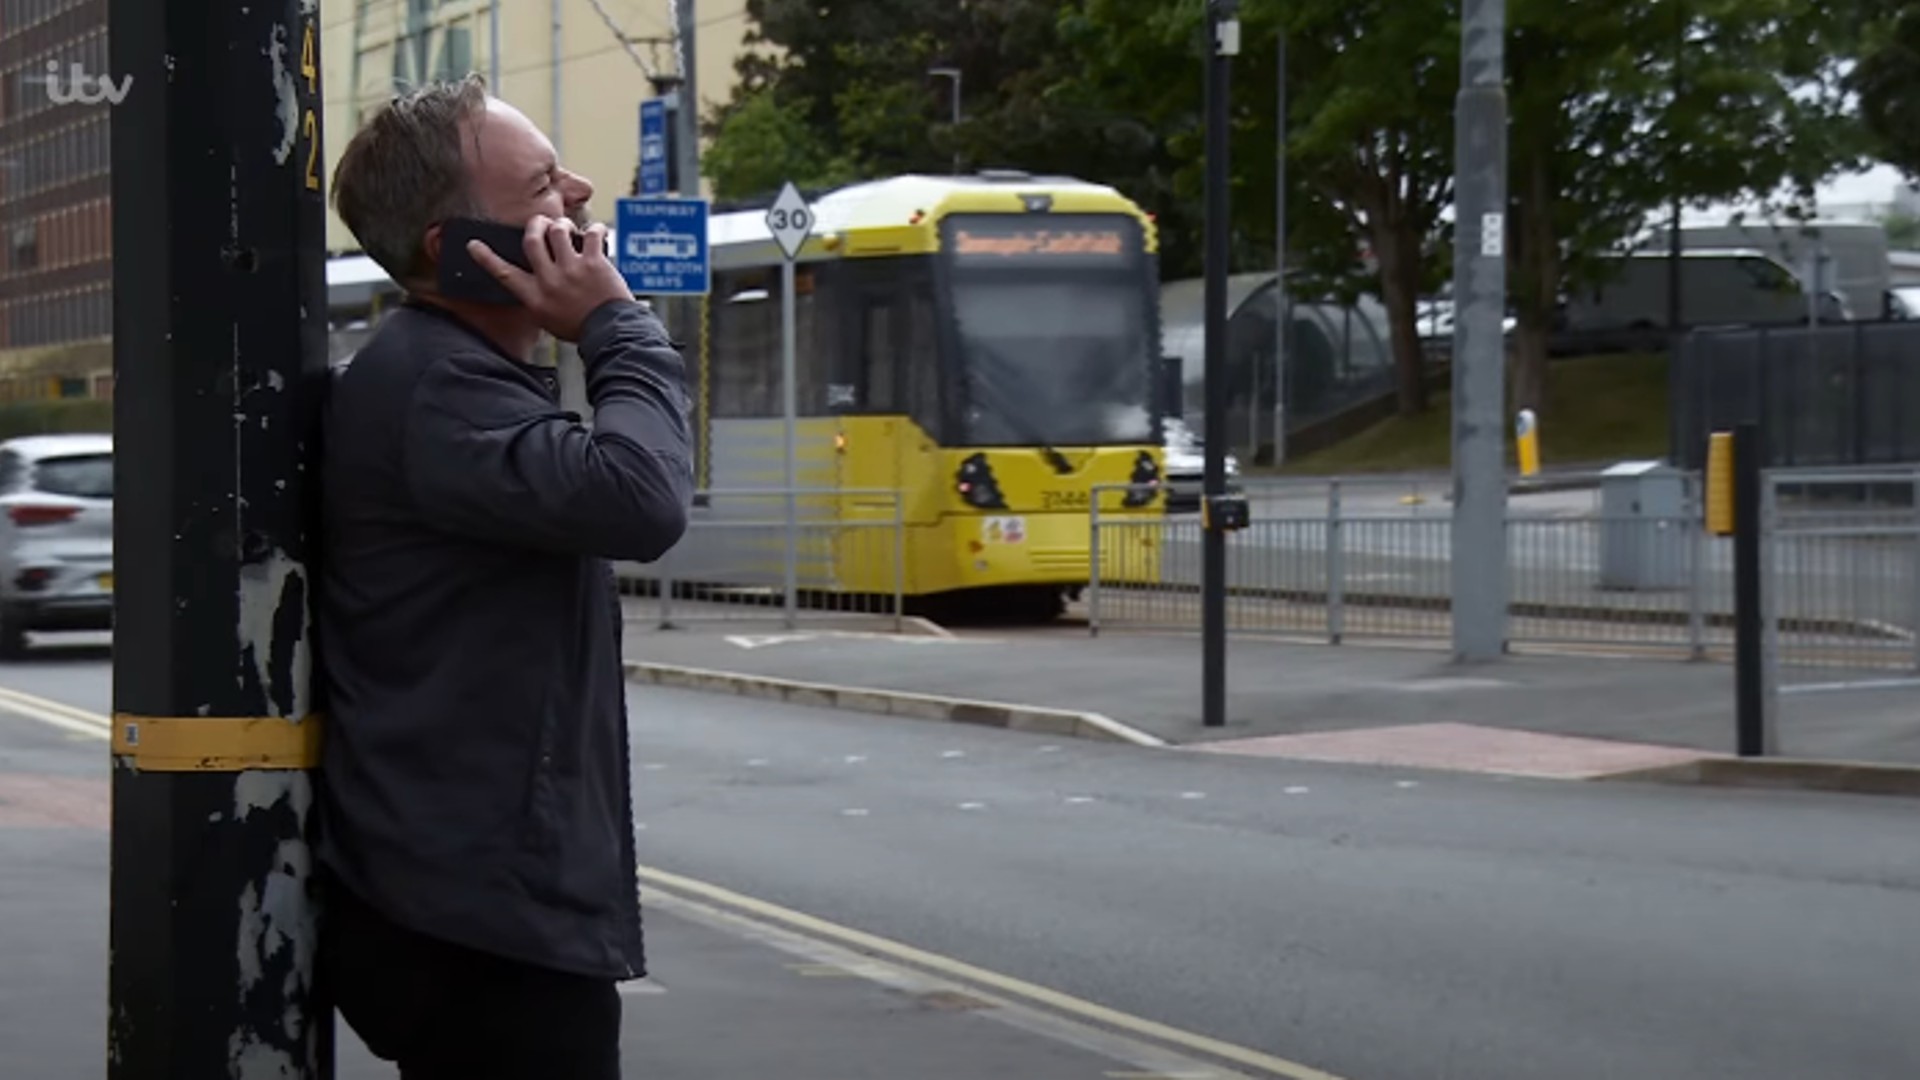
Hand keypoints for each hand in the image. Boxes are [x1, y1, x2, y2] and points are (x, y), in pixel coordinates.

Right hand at [466, 216, 633, 341]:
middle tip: (539, 223)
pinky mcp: (594, 263)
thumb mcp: (547, 319)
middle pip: (532, 240)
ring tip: (567, 228)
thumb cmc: (580, 328)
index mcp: (534, 297)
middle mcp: (549, 281)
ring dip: (561, 224)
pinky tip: (596, 232)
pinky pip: (591, 234)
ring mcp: (571, 270)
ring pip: (557, 231)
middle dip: (534, 225)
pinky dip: (595, 229)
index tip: (473, 245)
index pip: (504, 274)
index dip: (486, 258)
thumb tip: (531, 281)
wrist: (610, 333)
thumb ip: (537, 299)